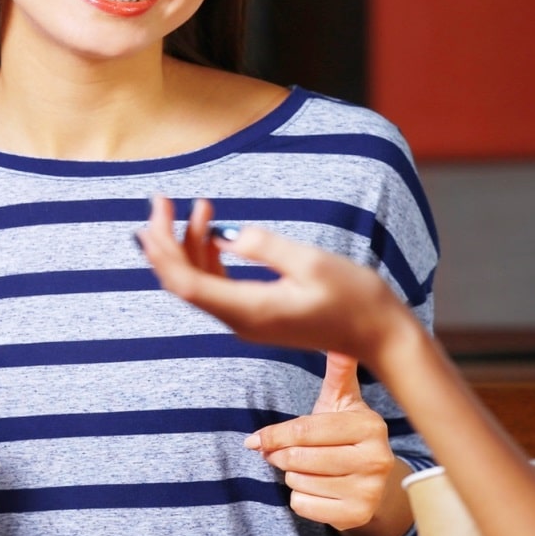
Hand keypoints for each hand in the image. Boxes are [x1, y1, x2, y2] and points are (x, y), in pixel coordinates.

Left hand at [137, 196, 414, 363]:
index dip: (163, 249)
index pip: (187, 283)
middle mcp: (240, 321)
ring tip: (199, 205)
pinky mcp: (256, 313)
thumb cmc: (354, 298)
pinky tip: (214, 230)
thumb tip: (231, 235)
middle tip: (160, 201)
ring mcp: (246, 320)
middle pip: (185, 283)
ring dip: (190, 245)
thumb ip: (267, 247)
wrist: (378, 334)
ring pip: (200, 282)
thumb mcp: (313, 263)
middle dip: (166, 243)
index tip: (156, 213)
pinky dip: (210, 256)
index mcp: (249, 311)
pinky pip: (219, 285)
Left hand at [246, 353, 398, 532]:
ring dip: (292, 476)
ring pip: (300, 482)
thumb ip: (338, 371)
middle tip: (278, 454)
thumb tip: (339, 338)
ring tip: (307, 469)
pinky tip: (316, 489)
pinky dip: (300, 499)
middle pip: (300, 458)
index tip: (255, 439)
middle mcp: (377, 458)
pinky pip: (304, 506)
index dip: (276, 435)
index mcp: (370, 425)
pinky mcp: (359, 516)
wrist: (372, 482)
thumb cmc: (346, 435)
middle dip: (281, 456)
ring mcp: (370, 490)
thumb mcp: (342, 402)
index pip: (307, 430)